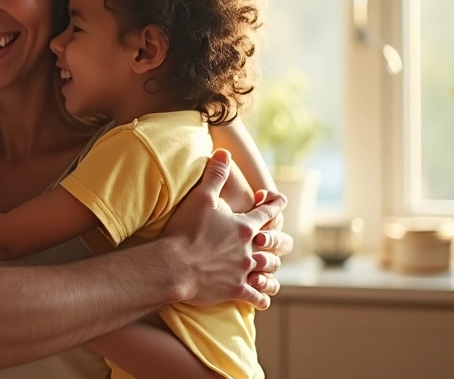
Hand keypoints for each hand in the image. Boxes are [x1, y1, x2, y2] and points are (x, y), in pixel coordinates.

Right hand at [160, 149, 286, 309]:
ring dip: (270, 271)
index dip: (275, 203)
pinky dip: (261, 298)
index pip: (266, 212)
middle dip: (278, 241)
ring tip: (271, 273)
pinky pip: (256, 297)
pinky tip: (262, 299)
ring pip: (268, 272)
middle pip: (274, 244)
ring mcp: (243, 271)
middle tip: (279, 240)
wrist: (174, 265)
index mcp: (244, 226)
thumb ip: (215, 175)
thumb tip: (224, 153)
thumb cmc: (185, 230)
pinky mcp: (235, 290)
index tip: (280, 198)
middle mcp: (249, 249)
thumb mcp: (200, 197)